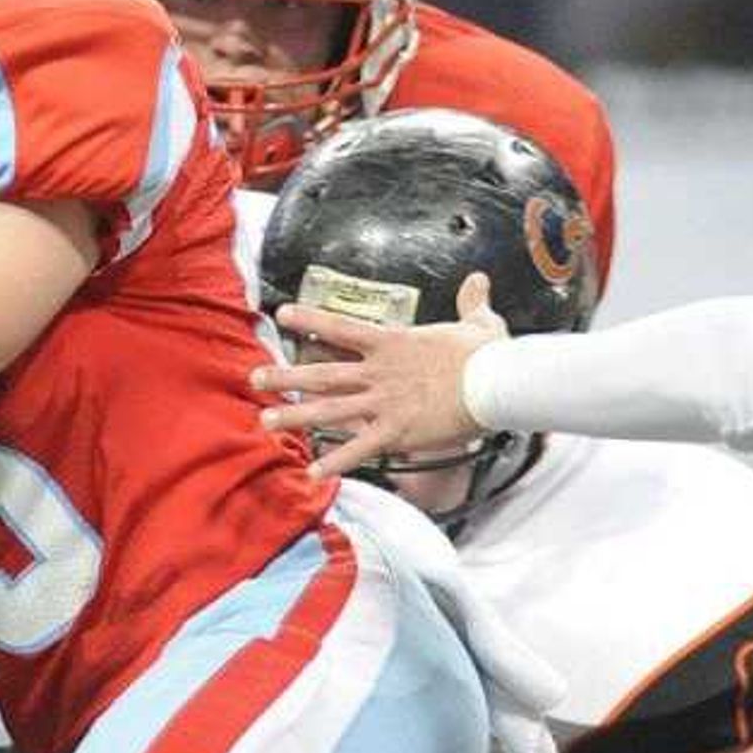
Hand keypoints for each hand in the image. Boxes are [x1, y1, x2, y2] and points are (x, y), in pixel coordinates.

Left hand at [253, 271, 508, 475]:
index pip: (341, 327)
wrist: (499, 384)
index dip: (309, 319)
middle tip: (254, 377)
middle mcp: (379, 373)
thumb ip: (471, 303)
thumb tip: (479, 280)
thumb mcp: (479, 322)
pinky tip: (311, 473)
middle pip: (323, 373)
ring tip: (265, 419)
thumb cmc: (488, 355)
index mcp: (392, 344)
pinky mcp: (397, 431)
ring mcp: (384, 403)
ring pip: (330, 410)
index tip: (282, 313)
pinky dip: (335, 462)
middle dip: (286, 376)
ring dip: (295, 415)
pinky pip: (359, 449)